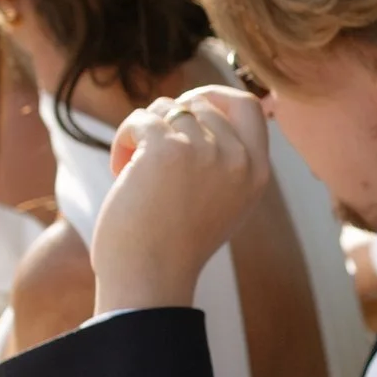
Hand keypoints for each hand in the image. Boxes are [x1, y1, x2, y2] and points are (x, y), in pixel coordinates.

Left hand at [92, 87, 270, 314]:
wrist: (149, 278)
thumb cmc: (174, 246)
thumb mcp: (221, 202)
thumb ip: (224, 160)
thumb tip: (197, 105)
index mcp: (257, 173)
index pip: (249, 107)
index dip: (216, 98)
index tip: (187, 110)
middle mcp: (238, 159)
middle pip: (199, 104)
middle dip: (167, 121)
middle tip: (147, 154)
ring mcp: (206, 151)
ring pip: (166, 108)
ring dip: (142, 133)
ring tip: (132, 170)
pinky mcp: (168, 149)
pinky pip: (140, 119)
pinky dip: (123, 139)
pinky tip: (119, 171)